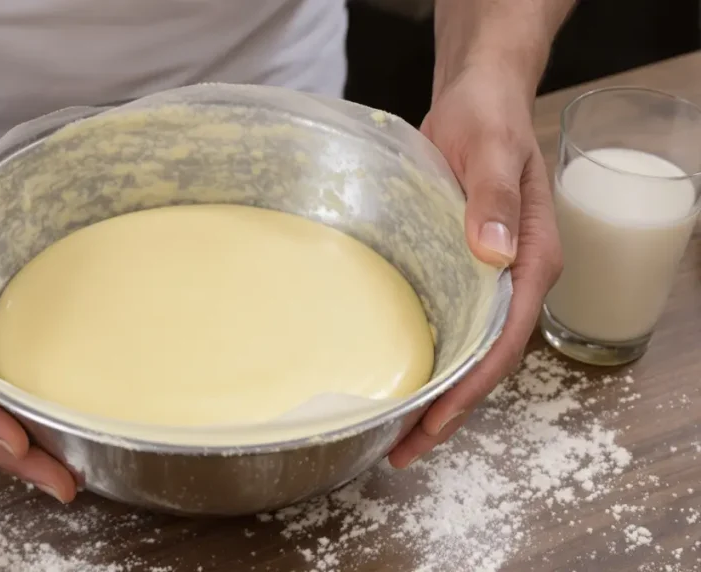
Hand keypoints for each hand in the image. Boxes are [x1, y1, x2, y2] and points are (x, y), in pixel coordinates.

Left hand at [387, 63, 562, 467]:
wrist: (478, 100)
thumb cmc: (488, 120)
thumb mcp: (491, 150)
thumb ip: (493, 198)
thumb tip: (492, 252)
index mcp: (533, 260)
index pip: (504, 341)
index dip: (470, 388)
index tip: (433, 422)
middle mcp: (515, 278)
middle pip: (487, 360)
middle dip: (449, 408)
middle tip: (402, 449)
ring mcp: (490, 277)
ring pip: (469, 348)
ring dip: (438, 391)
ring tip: (395, 432)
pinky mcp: (463, 267)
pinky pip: (452, 323)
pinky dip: (430, 355)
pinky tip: (401, 374)